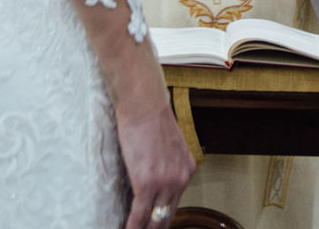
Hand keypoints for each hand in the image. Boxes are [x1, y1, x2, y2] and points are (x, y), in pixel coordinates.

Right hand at [116, 99, 195, 228]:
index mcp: (187, 169)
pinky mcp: (146, 183)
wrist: (143, 103)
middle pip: (166, 217)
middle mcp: (180, 179)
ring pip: (154, 220)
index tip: (153, 225)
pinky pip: (139, 215)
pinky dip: (132, 227)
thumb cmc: (151, 117)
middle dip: (155, 228)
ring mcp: (164, 183)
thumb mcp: (168, 144)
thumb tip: (155, 178)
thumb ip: (166, 164)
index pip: (175, 205)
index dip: (162, 218)